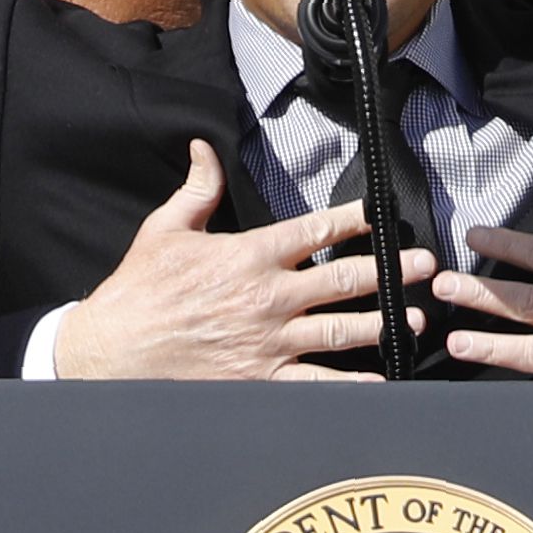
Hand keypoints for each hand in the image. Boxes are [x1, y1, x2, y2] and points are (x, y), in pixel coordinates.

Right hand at [55, 141, 434, 380]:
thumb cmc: (137, 292)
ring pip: (342, 330)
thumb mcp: (164, 231)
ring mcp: (269, 343)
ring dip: (384, 322)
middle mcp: (268, 298)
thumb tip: (204, 149)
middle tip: (421, 265)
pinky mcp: (262, 380)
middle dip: (389, 270)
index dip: (352, 219)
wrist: (110, 354)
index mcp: (248, 255)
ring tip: (414, 317)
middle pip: (344, 280)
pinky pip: (319, 383)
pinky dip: (354, 383)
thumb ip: (196, 191)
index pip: (313, 230)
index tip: (378, 214)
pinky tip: (382, 380)